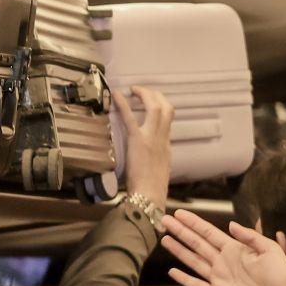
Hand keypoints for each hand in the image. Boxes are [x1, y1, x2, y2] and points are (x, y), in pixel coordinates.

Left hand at [116, 85, 172, 202]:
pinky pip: (131, 118)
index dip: (161, 107)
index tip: (152, 101)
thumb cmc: (153, 189)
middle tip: (142, 91)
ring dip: (144, 94)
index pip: (168, 120)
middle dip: (156, 95)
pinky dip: (123, 103)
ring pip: (155, 107)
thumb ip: (156, 159)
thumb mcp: (159, 170)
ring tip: (134, 89)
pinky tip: (117, 95)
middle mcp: (162, 138)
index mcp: (167, 145)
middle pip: (166, 108)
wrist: (150, 195)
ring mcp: (152, 138)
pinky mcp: (138, 141)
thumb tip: (149, 157)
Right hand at [160, 210, 285, 285]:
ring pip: (193, 261)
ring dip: (179, 251)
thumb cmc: (280, 274)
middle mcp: (223, 261)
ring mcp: (218, 278)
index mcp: (233, 249)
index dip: (193, 222)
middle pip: (196, 243)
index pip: (208, 232)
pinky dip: (185, 279)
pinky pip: (197, 285)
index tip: (179, 213)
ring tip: (164, 239)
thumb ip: (249, 236)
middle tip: (164, 220)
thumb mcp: (269, 249)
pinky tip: (172, 272)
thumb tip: (230, 224)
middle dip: (180, 232)